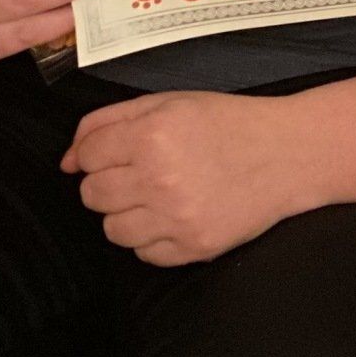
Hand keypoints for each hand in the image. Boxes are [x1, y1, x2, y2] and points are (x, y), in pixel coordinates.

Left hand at [63, 89, 305, 264]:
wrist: (289, 153)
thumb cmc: (227, 123)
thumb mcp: (168, 103)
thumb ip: (108, 122)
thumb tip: (67, 161)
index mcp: (152, 134)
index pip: (86, 156)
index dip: (97, 153)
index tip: (120, 152)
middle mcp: (159, 178)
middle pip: (92, 195)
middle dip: (109, 183)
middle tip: (142, 173)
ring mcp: (176, 217)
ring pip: (111, 230)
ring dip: (127, 214)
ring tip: (158, 196)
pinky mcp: (194, 247)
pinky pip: (144, 254)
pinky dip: (153, 238)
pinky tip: (176, 215)